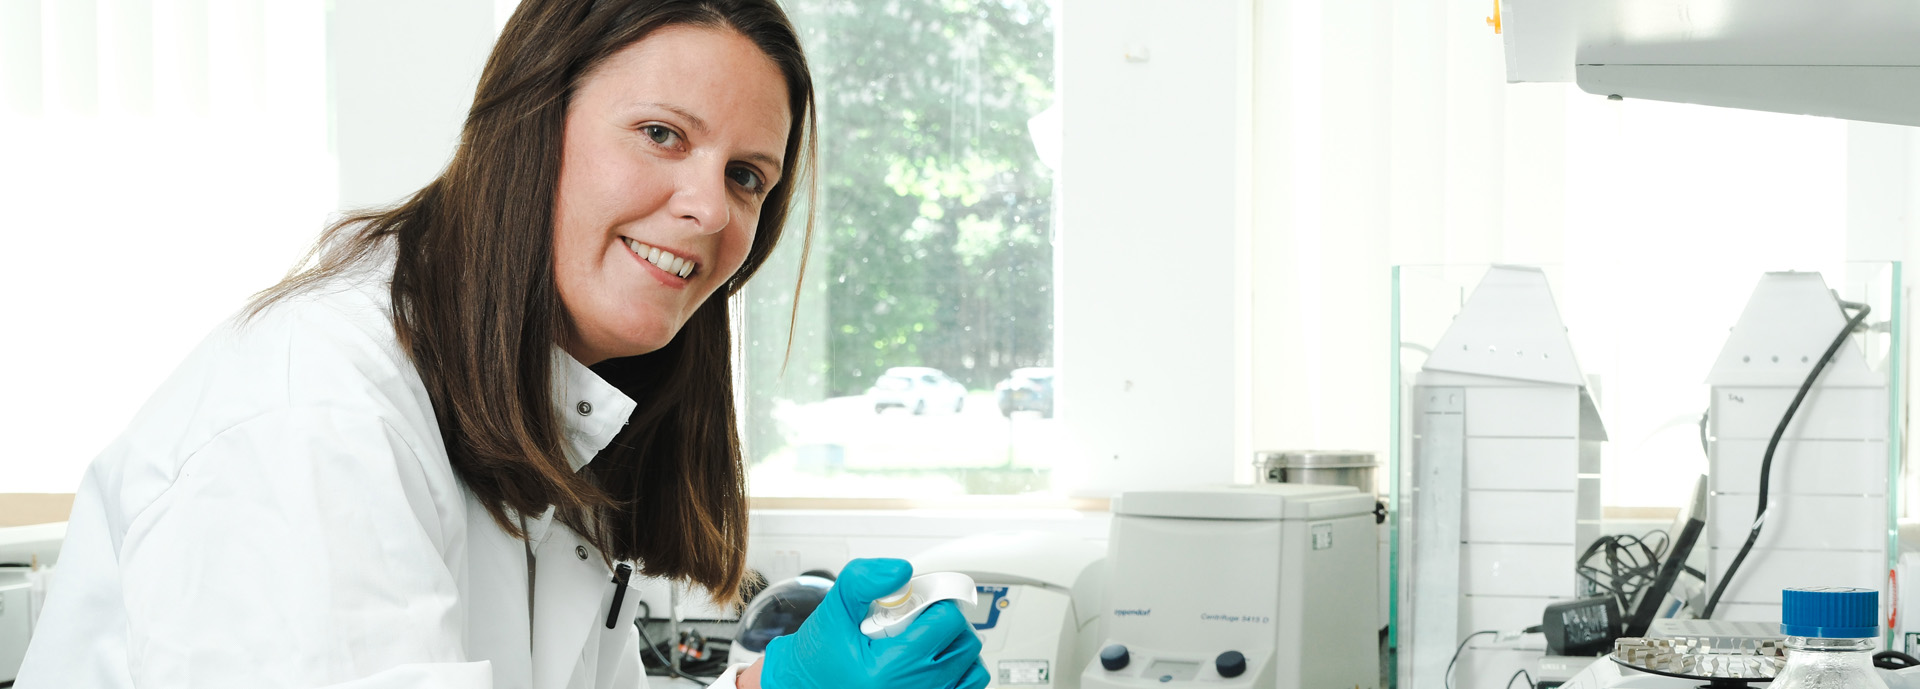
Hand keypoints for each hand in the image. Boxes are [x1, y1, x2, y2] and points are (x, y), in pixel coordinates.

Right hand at [760, 558, 988, 688]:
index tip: (921, 602)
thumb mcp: (833, 611)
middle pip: (965, 644)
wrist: (805, 686)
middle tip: (921, 619)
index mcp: (889, 670)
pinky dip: (959, 672)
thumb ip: (863, 581)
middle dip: (946, 623)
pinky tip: (933, 661)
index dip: (936, 602)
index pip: (946, 623)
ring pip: (973, 669)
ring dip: (956, 649)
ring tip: (928, 641)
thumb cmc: (819, 657)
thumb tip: (902, 571)